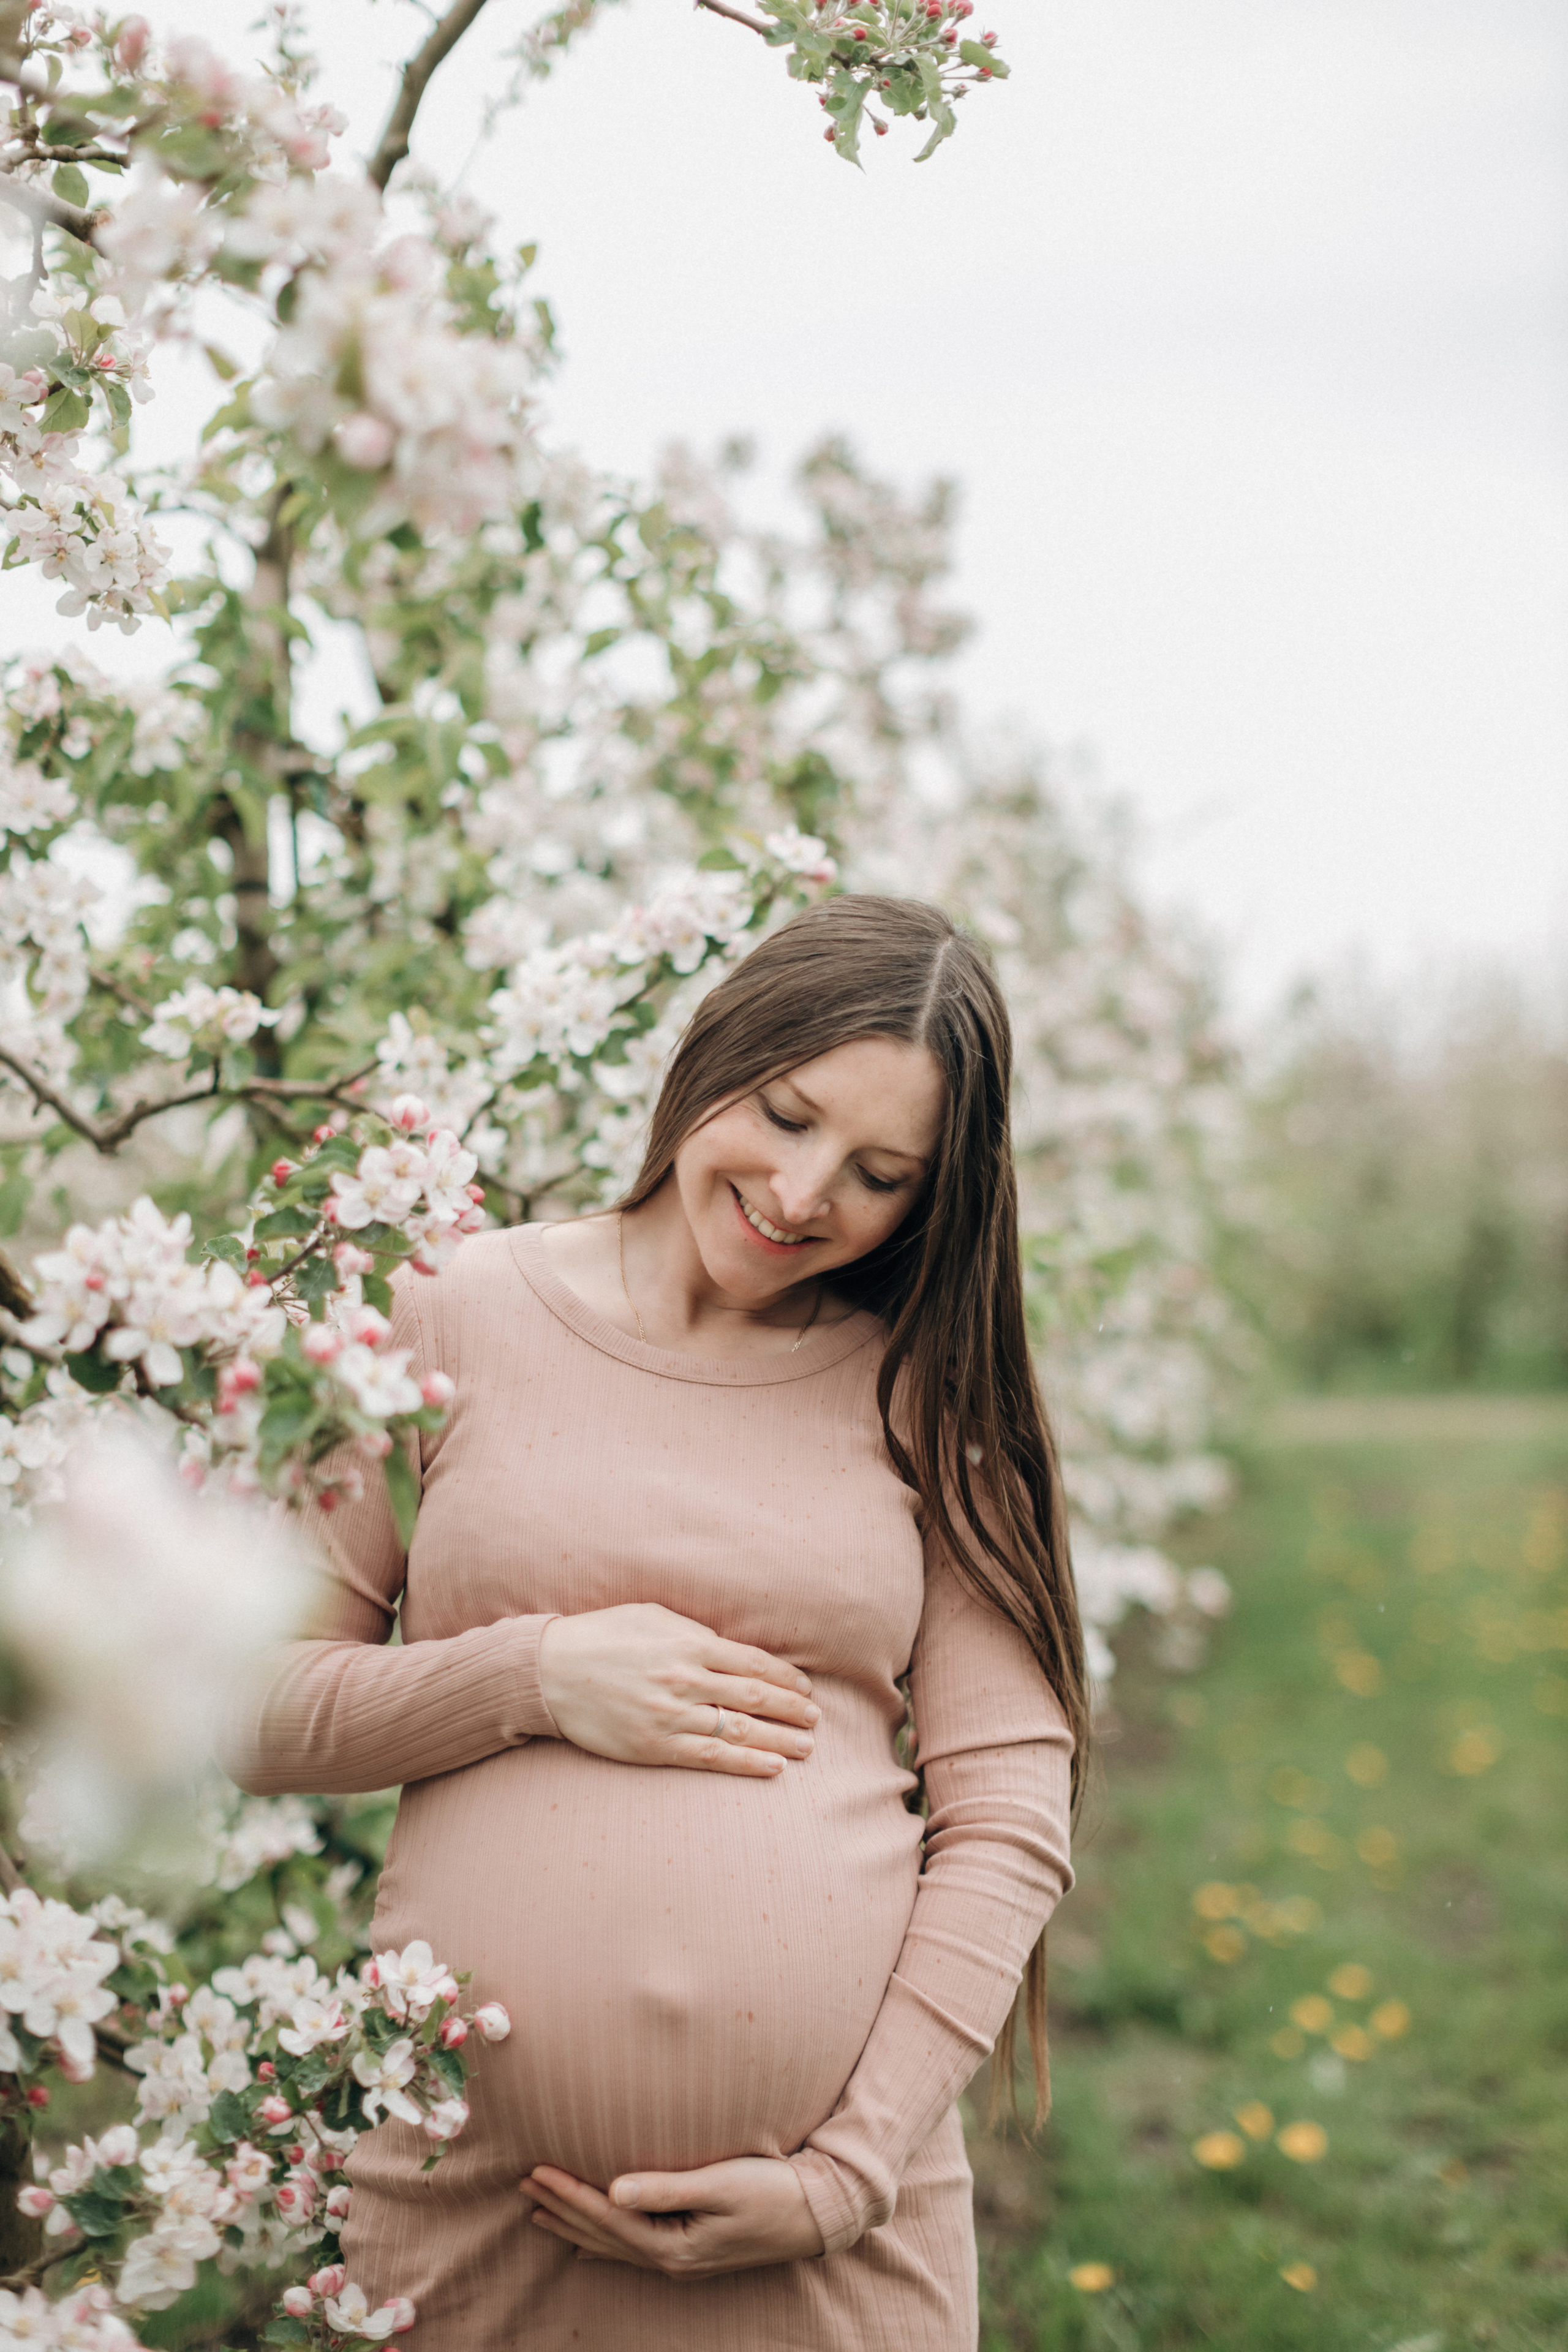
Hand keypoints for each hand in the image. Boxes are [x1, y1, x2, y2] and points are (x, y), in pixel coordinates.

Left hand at [519, 2156, 825, 2275]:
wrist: (817, 2216)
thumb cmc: (773, 2192)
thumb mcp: (722, 2185)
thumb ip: (665, 2189)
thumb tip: (613, 2190)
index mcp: (674, 2246)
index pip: (607, 2219)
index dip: (569, 2194)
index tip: (536, 2171)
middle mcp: (671, 2260)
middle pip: (602, 2235)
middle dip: (561, 2208)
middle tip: (522, 2184)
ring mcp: (680, 2260)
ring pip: (613, 2244)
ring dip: (575, 2225)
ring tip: (539, 2211)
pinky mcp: (692, 2251)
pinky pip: (633, 2249)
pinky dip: (604, 2244)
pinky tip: (586, 2248)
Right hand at [536, 1602, 818, 1778]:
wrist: (550, 1672)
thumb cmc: (602, 1636)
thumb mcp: (652, 1617)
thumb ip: (694, 1632)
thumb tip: (732, 1649)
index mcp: (688, 1643)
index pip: (752, 1662)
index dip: (785, 1678)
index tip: (805, 1689)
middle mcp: (685, 1679)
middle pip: (754, 1697)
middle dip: (791, 1710)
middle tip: (816, 1720)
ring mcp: (671, 1716)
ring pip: (739, 1731)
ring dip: (779, 1740)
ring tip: (806, 1748)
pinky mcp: (654, 1746)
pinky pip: (710, 1758)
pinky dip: (746, 1764)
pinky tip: (773, 1768)